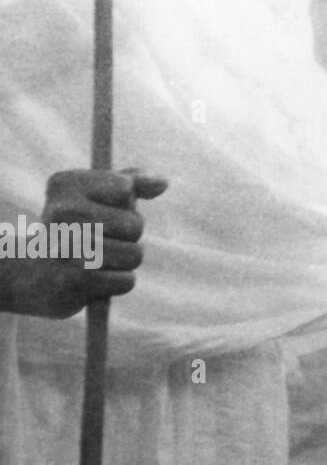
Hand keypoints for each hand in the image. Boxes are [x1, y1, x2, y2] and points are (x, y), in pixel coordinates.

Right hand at [0, 169, 165, 318]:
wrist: (25, 275)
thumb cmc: (71, 228)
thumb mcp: (94, 193)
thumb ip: (132, 181)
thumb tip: (162, 183)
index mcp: (66, 185)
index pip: (126, 188)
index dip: (124, 202)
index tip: (99, 207)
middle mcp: (61, 213)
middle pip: (134, 224)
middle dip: (126, 235)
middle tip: (97, 239)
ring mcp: (66, 248)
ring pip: (134, 254)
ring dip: (123, 261)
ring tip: (95, 260)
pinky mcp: (74, 282)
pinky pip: (126, 280)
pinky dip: (117, 283)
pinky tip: (93, 279)